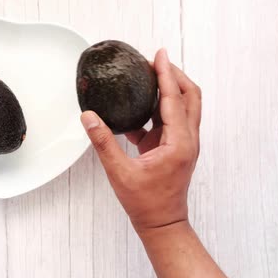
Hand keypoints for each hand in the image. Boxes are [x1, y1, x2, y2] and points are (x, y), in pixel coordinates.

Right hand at [80, 48, 201, 231]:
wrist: (161, 223)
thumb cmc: (146, 202)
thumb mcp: (119, 172)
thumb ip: (103, 142)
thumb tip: (88, 117)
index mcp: (178, 142)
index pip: (174, 99)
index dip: (166, 74)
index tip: (158, 55)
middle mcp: (186, 139)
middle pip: (189, 96)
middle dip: (173, 75)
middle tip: (154, 61)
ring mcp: (182, 144)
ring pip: (182, 107)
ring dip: (168, 89)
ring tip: (147, 76)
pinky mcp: (174, 148)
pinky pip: (168, 121)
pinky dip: (156, 109)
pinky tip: (136, 107)